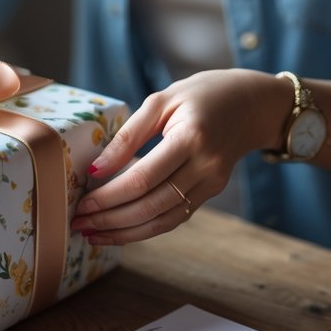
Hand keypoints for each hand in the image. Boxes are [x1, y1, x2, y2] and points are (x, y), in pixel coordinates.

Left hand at [70, 69, 289, 244]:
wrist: (252, 104)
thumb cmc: (201, 95)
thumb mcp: (161, 101)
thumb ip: (128, 135)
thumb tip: (96, 170)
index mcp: (191, 138)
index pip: (143, 178)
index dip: (110, 195)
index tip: (82, 202)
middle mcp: (205, 166)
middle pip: (151, 205)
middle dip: (111, 220)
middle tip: (78, 223)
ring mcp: (212, 183)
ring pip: (164, 220)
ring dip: (126, 232)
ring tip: (92, 235)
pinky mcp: (212, 192)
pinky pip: (175, 217)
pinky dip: (146, 229)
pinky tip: (121, 231)